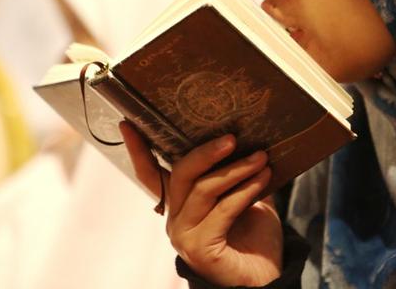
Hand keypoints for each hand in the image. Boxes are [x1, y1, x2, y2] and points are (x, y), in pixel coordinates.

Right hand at [120, 122, 282, 286]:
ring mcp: (184, 235)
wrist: (267, 281)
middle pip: (180, 174)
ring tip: (261, 157)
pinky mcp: (200, 248)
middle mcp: (175, 219)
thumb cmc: (256, 239)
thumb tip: (249, 137)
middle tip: (232, 137)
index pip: (151, 174)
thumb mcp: (246, 198)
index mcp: (179, 204)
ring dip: (234, 169)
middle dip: (206, 152)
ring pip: (202, 189)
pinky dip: (245, 191)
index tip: (128, 123)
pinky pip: (222, 210)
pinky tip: (263, 179)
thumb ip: (238, 174)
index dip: (138, 149)